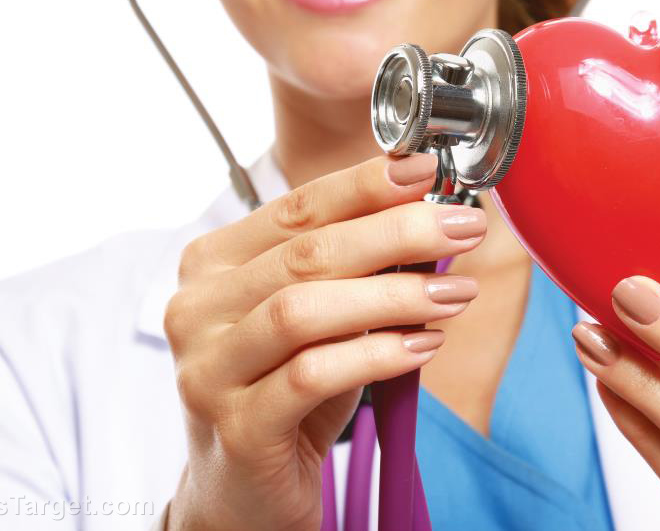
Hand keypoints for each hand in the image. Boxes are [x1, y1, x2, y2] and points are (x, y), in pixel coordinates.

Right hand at [164, 155, 484, 530]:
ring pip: (305, 311)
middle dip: (397, 233)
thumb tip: (427, 213)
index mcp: (210, 266)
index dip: (364, 186)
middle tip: (464, 226)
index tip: (425, 170)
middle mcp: (195, 310)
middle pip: (306, 255)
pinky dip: (377, 354)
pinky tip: (424, 345)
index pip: (295, 209)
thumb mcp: (318, 317)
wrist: (243, 489)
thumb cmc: (287, 389)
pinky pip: (313, 376)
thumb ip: (352, 267)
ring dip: (394, 295)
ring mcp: (207, 370)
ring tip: (456, 292)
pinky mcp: (236, 428)